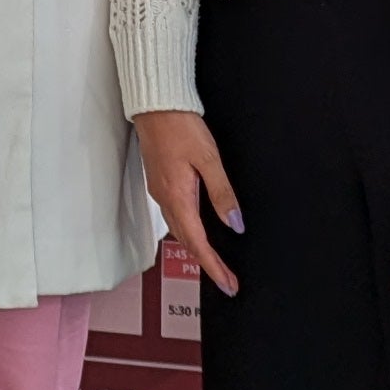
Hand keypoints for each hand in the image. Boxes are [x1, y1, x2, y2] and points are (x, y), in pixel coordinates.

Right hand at [133, 110, 242, 295]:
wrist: (155, 105)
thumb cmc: (180, 127)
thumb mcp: (209, 159)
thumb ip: (222, 193)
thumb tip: (235, 223)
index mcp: (178, 197)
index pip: (198, 243)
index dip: (214, 266)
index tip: (228, 284)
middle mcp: (166, 199)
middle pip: (187, 242)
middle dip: (207, 263)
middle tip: (227, 280)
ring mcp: (161, 191)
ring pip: (180, 230)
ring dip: (198, 249)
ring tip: (217, 261)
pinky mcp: (160, 182)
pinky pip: (175, 215)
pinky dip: (189, 231)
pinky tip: (200, 229)